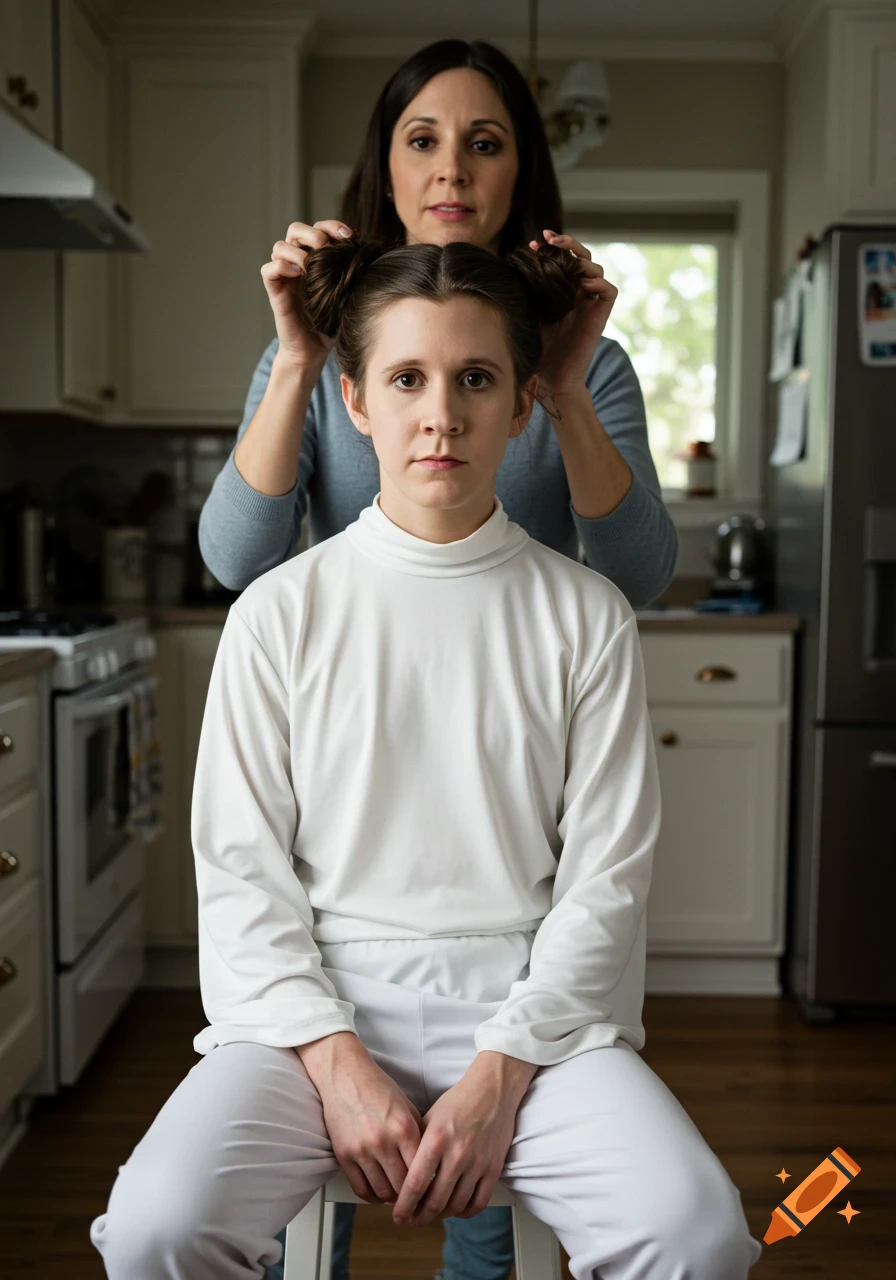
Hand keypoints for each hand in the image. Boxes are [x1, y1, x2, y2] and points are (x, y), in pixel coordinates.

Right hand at [261, 218, 352, 369]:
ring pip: (280, 246)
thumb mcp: (348, 295)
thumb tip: (367, 253)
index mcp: (316, 260)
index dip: (332, 226)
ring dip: (296, 249)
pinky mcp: (275, 292)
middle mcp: (298, 264)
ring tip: (310, 264)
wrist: (314, 352)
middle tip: (326, 247)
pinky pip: (268, 269)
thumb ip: (352, 274)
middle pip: (296, 229)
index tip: (350, 236)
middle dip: (313, 232)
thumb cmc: (333, 324)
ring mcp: (285, 277)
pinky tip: (298, 274)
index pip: (319, 228)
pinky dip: (281, 266)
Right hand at [298, 1033, 423, 1203]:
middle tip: (417, 1198)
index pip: (422, 1170)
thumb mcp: (408, 1107)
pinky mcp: (344, 1156)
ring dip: (393, 1198)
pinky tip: (379, 1193)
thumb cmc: (379, 1089)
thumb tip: (432, 1163)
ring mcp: (361, 1150)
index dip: (429, 1184)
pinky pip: (360, 1189)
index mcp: (404, 1128)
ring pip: (383, 1192)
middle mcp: (383, 1142)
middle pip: (403, 1186)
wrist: (346, 1077)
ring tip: (398, 1194)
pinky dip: (373, 1197)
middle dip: (412, 1196)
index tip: (432, 1190)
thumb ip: (419, 1135)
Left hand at [390, 1058, 521, 1227]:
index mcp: (436, 1140)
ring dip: (441, 1216)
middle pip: (435, 1202)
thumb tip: (402, 1176)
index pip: (415, 1184)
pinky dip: (465, 1212)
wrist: (492, 1090)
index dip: (404, 1206)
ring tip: (431, 1214)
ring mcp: (477, 1163)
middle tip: (412, 1219)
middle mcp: (457, 1154)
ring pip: (456, 1206)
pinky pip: (478, 1203)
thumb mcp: (429, 1118)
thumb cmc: (458, 1102)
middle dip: (419, 1217)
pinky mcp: (494, 1169)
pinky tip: (456, 1209)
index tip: (398, 1216)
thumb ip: (416, 1146)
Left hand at [530, 229, 618, 396]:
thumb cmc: (537, 351)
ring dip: (582, 258)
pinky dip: (600, 283)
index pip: (561, 260)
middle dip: (567, 243)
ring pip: (596, 270)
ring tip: (566, 257)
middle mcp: (577, 294)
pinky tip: (584, 282)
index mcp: (560, 291)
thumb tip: (509, 268)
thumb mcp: (527, 316)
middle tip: (548, 238)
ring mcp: (590, 304)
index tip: (532, 243)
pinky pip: (609, 292)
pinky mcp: (600, 317)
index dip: (551, 247)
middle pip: (581, 257)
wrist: (551, 380)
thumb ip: (525, 293)